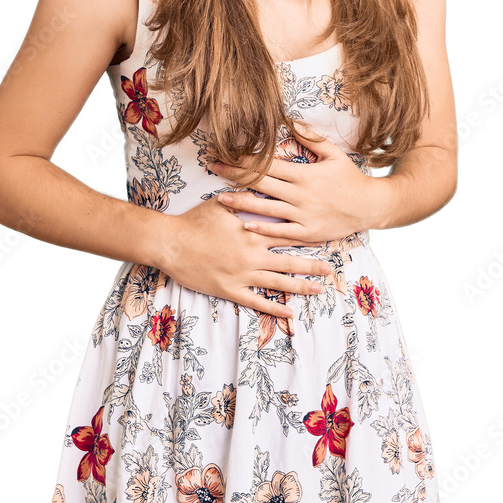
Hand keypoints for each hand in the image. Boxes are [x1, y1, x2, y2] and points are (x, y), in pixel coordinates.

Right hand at [160, 195, 337, 331]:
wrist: (171, 243)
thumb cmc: (194, 221)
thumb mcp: (221, 203)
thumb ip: (243, 198)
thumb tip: (260, 189)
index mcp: (252, 232)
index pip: (286, 234)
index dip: (307, 236)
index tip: (324, 237)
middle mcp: (252, 254)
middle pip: (289, 260)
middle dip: (312, 265)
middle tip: (331, 269)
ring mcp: (243, 274)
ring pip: (278, 282)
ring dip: (300, 286)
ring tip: (318, 290)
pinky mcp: (231, 290)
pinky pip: (257, 302)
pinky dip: (275, 308)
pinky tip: (290, 313)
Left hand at [206, 122, 375, 242]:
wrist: (370, 206)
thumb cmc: (350, 178)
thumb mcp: (334, 153)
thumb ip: (311, 138)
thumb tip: (291, 121)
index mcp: (304, 174)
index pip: (268, 164)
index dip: (245, 159)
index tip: (227, 153)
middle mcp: (301, 194)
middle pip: (262, 183)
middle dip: (235, 174)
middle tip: (214, 168)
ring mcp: (303, 215)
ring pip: (267, 208)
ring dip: (242, 202)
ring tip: (221, 198)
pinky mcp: (308, 232)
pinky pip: (281, 232)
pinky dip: (263, 229)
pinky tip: (246, 225)